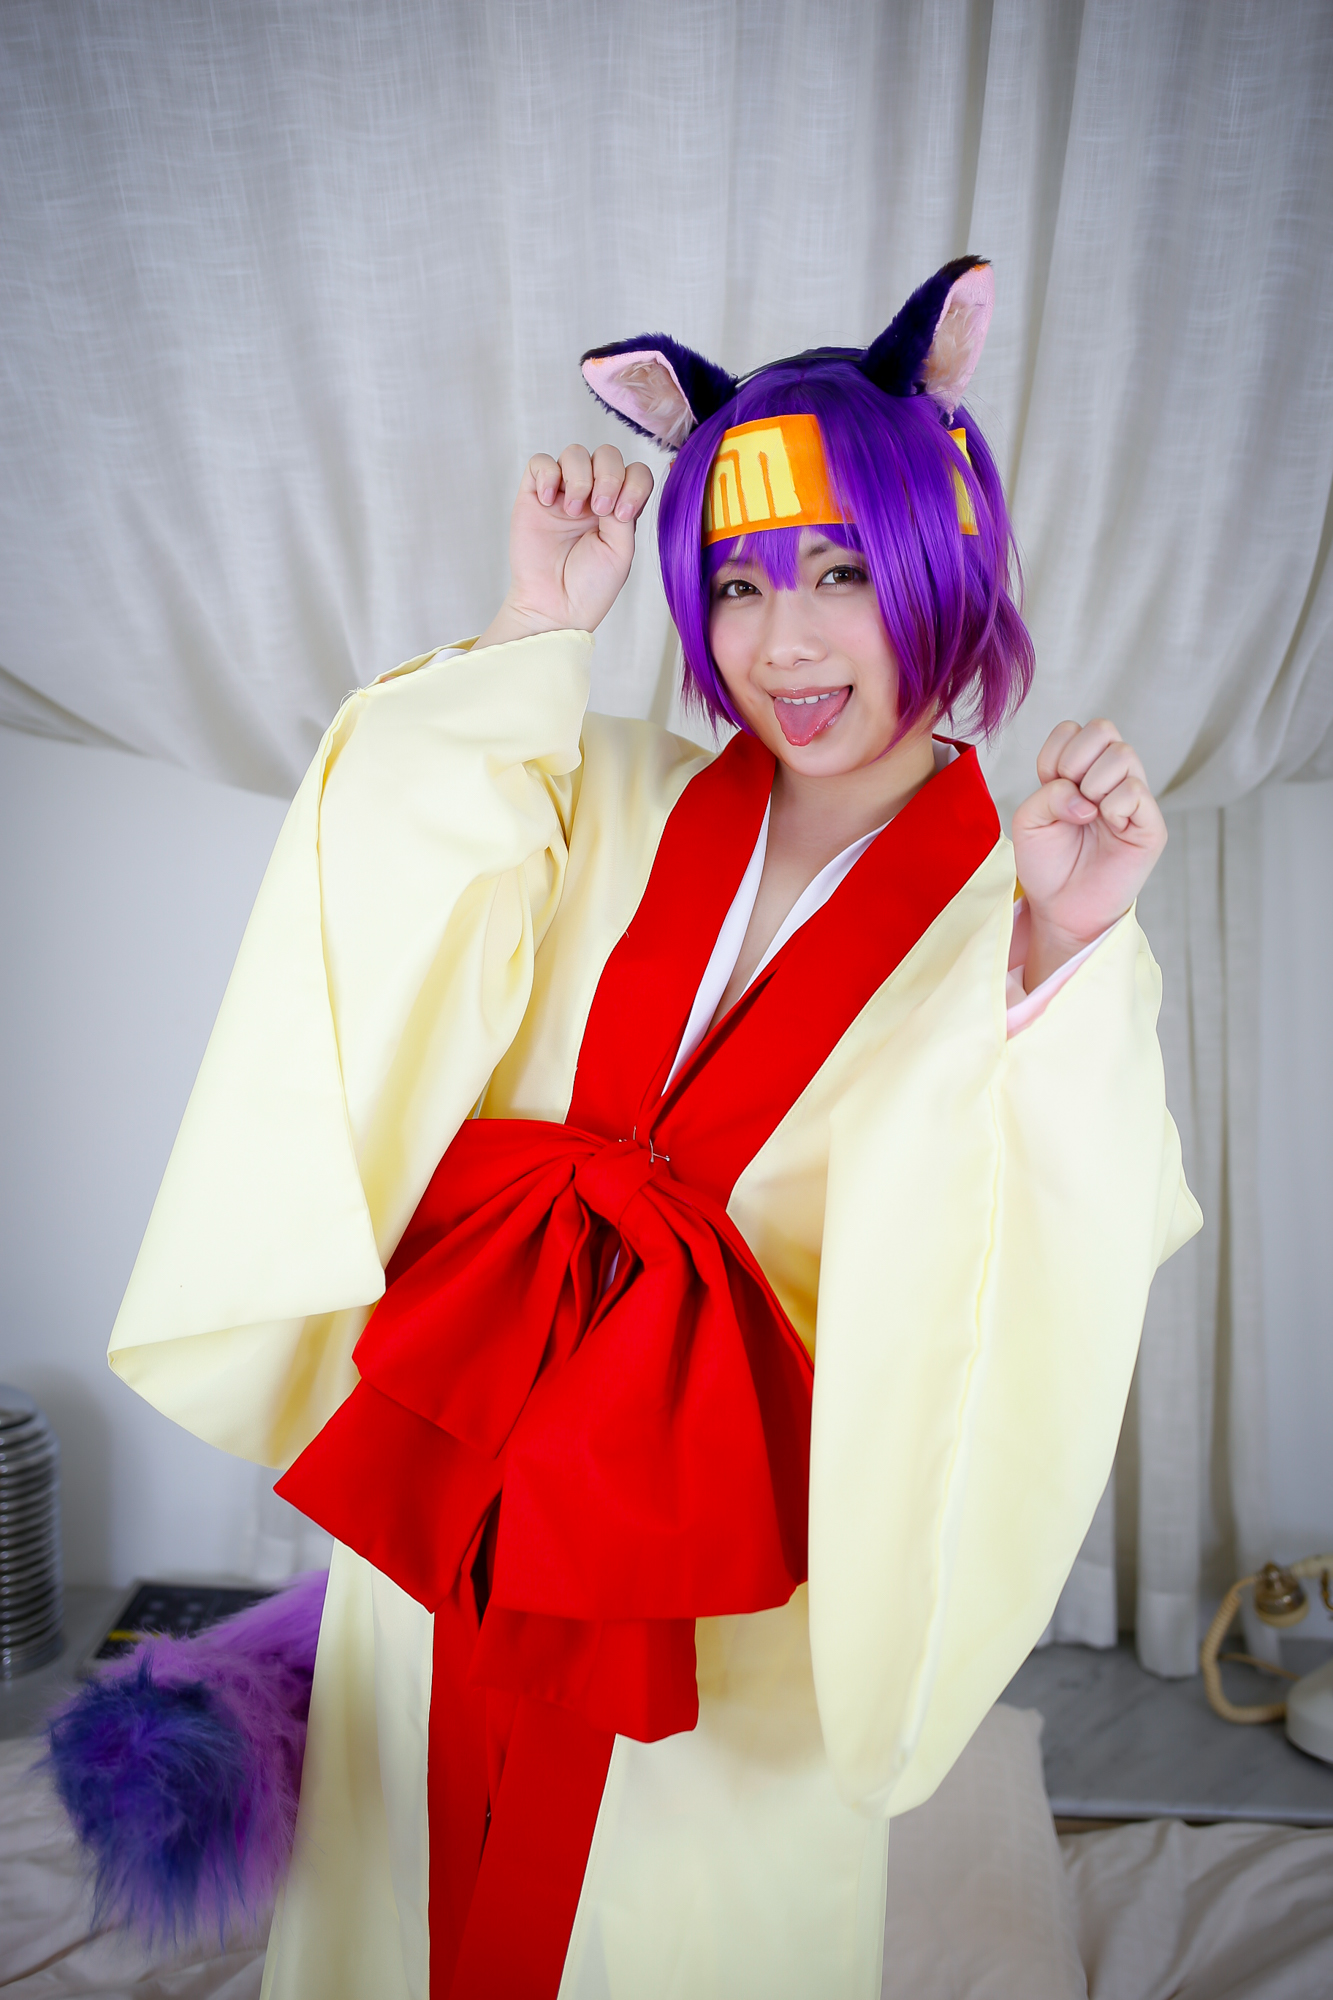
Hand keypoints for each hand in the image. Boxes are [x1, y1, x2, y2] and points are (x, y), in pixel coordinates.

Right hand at [474, 444, 654, 649]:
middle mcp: (593, 495)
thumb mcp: (620, 551)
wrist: (555, 606)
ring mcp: (563, 493)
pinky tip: (550, 502)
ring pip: (575, 452)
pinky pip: (540, 462)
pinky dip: (548, 474)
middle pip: (607, 454)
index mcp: (619, 507)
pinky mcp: (534, 495)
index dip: (634, 484)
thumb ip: (623, 514)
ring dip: (580, 477)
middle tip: (600, 510)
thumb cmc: (589, 586)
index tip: (622, 515)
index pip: (635, 472)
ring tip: (574, 512)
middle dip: (609, 476)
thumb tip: (611, 486)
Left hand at [1011, 719, 1166, 989]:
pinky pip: (1136, 791)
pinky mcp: (1150, 825)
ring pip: (1123, 754)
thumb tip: (1084, 795)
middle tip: (1070, 798)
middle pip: (1104, 729)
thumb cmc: (1047, 864)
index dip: (1055, 753)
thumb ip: (1048, 793)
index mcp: (1080, 772)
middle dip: (1076, 760)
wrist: (1060, 908)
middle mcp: (1109, 779)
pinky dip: (1113, 806)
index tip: (1048, 786)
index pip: (1074, 729)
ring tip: (1087, 816)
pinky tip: (1107, 826)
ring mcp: (1133, 799)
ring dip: (1094, 783)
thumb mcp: (1029, 821)